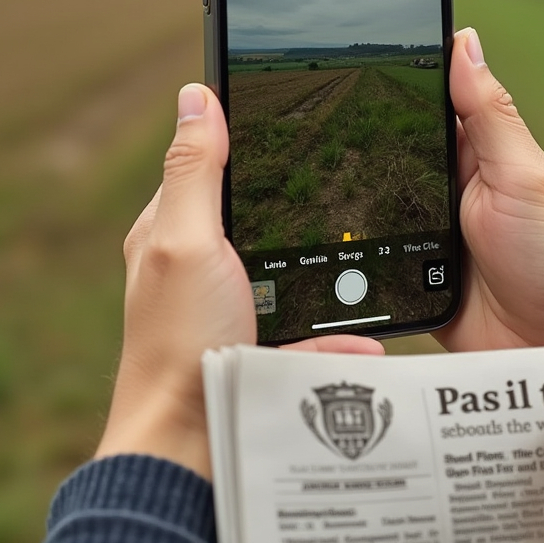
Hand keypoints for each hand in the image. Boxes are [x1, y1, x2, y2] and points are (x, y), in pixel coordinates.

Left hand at [95, 83, 382, 479]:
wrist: (193, 446)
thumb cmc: (178, 340)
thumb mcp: (186, 240)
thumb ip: (194, 171)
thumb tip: (196, 96)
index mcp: (173, 231)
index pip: (205, 164)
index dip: (240, 136)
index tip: (292, 115)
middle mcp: (200, 264)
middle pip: (258, 214)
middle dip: (299, 201)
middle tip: (348, 179)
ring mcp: (234, 306)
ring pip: (292, 269)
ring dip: (326, 268)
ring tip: (370, 245)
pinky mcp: (264, 345)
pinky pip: (309, 330)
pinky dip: (336, 332)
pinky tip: (362, 336)